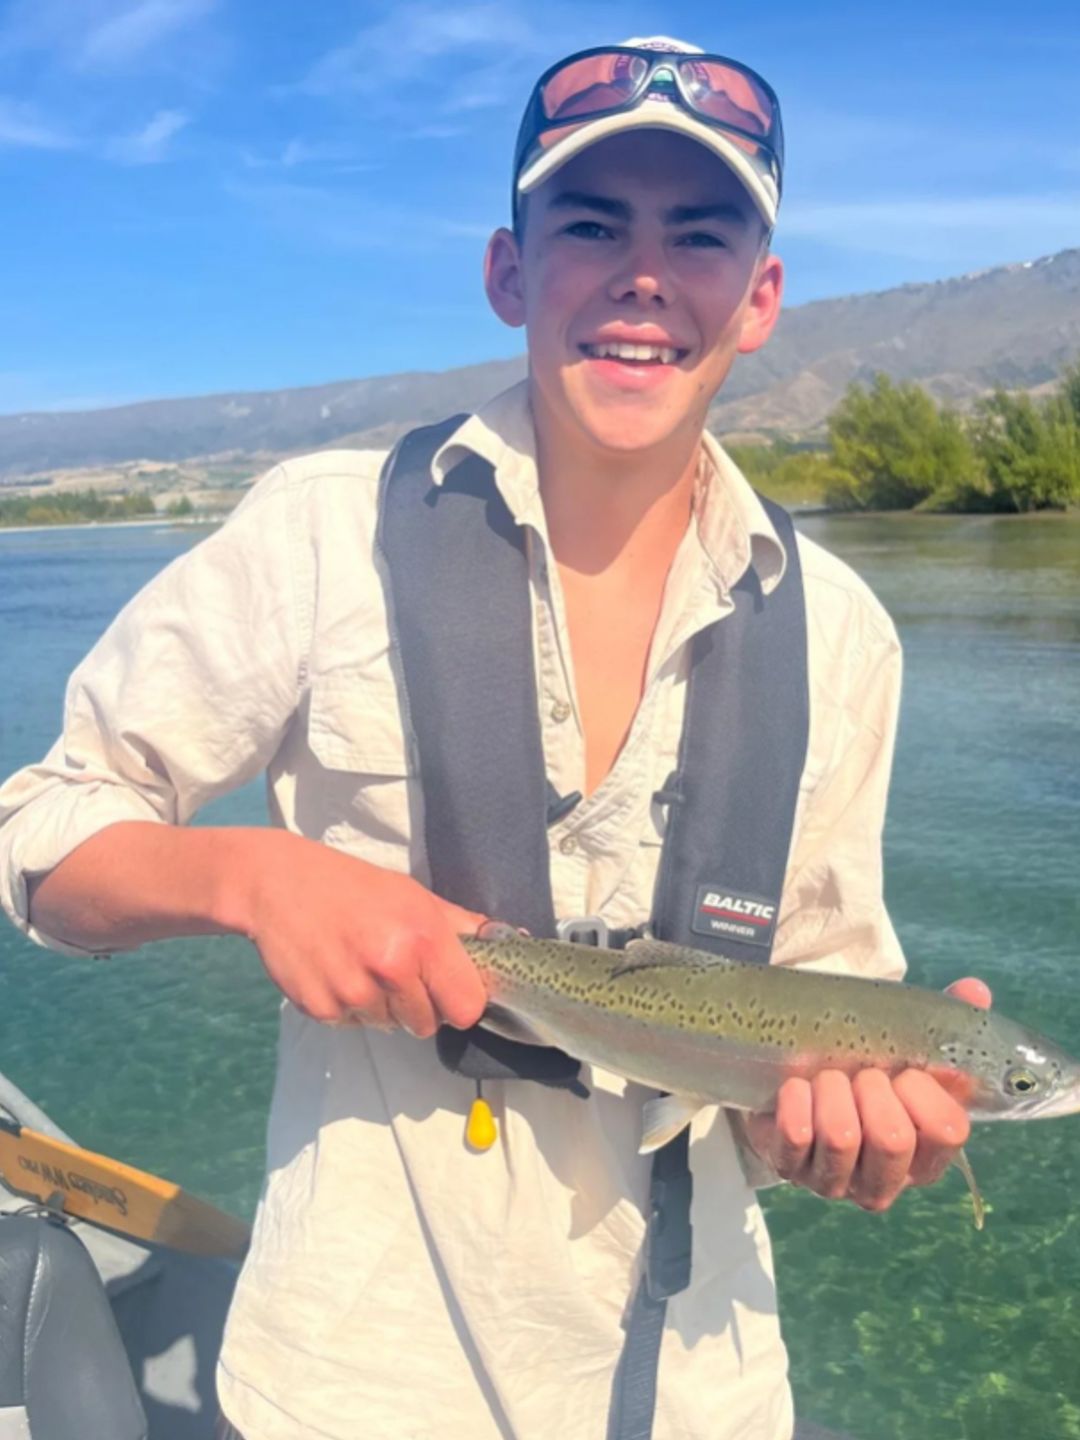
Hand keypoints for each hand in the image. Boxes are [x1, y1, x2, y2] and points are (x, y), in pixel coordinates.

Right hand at [230, 830, 487, 1035]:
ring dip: (383, 1007)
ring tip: (361, 965)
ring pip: (390, 1026)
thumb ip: (461, 927)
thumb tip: (512, 939)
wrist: (278, 884)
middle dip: (419, 1005)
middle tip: (396, 970)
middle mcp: (391, 969)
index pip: (467, 1007)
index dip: (460, 1002)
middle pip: (428, 1024)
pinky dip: (350, 1008)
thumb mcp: (414, 895)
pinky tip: (337, 971)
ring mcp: (353, 992)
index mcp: (423, 938)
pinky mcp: (322, 1009)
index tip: (448, 989)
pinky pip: (354, 1025)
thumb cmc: (354, 887)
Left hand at [742, 976, 992, 1211]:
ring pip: (841, 1137)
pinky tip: (798, 1088)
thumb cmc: (867, 1072)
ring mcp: (838, 1182)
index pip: (947, 1131)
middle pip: (892, 1140)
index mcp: (928, 1154)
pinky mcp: (792, 1170)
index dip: (925, 1093)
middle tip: (862, 1073)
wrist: (802, 1082)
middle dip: (873, 1090)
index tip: (906, 1072)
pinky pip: (794, 1136)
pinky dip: (796, 1100)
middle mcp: (887, 1179)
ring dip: (832, 1091)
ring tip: (828, 1078)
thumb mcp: (908, 1050)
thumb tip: (975, 990)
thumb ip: (945, 1024)